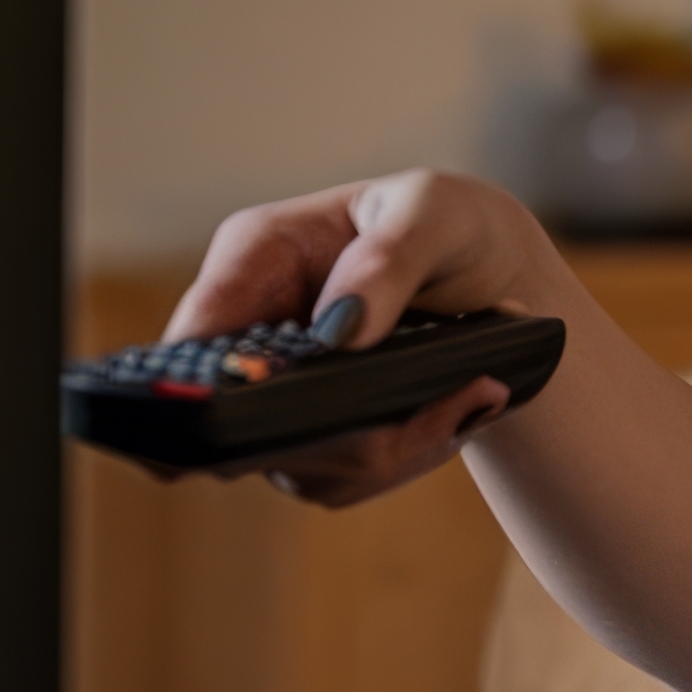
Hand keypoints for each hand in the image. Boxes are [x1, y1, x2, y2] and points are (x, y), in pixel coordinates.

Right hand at [162, 169, 564, 505]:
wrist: (494, 276)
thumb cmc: (450, 224)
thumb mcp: (432, 214)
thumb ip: (388, 259)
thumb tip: (340, 331)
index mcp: (255, 256)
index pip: (197, 334)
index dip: (209, 392)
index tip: (272, 422)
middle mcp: (249, 328)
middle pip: (243, 421)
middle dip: (337, 434)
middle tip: (432, 413)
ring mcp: (274, 389)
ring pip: (296, 463)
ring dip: (386, 451)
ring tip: (470, 397)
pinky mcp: (311, 432)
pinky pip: (337, 476)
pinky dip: (403, 457)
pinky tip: (455, 414)